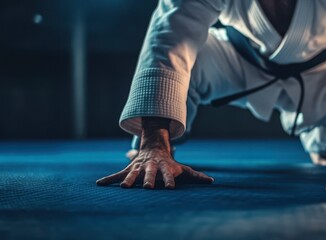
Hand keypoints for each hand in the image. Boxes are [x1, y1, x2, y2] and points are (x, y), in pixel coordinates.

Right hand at [96, 117, 212, 188]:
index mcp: (164, 167)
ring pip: (132, 174)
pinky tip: (99, 184)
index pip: (168, 174)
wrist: (154, 147)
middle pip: (150, 173)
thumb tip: (212, 181)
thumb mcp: (182, 168)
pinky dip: (109, 179)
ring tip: (123, 188)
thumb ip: (196, 175)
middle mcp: (150, 167)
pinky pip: (118, 174)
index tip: (170, 188)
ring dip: (128, 180)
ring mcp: (139, 167)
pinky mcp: (129, 169)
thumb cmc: (170, 163)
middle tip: (148, 187)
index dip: (169, 180)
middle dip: (149, 180)